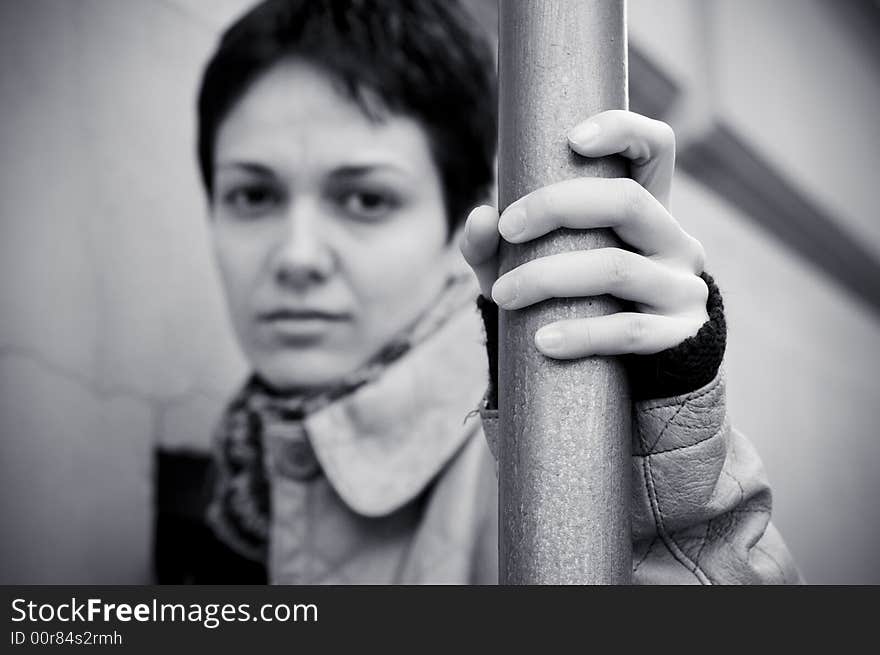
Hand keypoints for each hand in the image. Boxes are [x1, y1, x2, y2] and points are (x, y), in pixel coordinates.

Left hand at [460, 110, 708, 359]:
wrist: (618, 376)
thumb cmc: (571, 305)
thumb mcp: (530, 267)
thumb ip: (497, 245)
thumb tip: (480, 217)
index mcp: (646, 210)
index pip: (656, 148)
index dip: (623, 131)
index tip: (572, 139)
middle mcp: (675, 240)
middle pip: (626, 201)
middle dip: (557, 206)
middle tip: (506, 229)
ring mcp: (683, 288)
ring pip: (617, 269)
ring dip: (549, 278)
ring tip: (503, 295)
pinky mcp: (680, 336)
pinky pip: (628, 330)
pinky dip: (581, 334)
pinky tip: (543, 341)